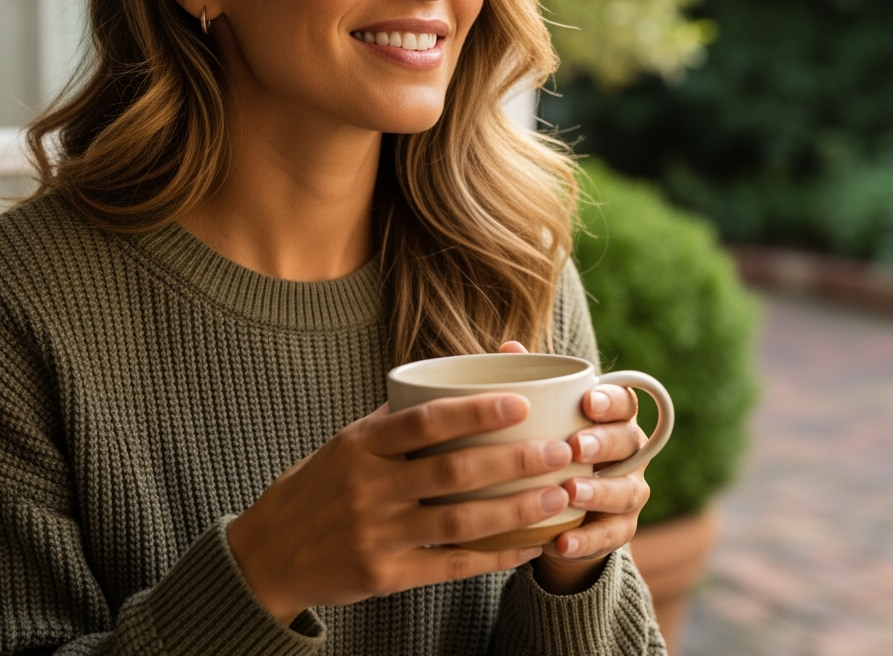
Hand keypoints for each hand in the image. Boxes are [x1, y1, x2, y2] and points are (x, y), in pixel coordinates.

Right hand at [226, 393, 574, 624]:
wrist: (268, 553)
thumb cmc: (320, 485)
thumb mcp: (348, 442)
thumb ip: (398, 417)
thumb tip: (457, 380)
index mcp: (362, 444)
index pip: (426, 420)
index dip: (476, 410)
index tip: (522, 402)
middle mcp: (369, 487)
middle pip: (454, 471)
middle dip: (515, 461)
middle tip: (561, 451)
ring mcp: (377, 534)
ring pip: (460, 520)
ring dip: (516, 509)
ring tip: (558, 496)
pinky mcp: (385, 576)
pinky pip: (450, 566)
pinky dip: (493, 557)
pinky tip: (527, 546)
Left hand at [498, 342, 650, 595]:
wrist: (562, 506)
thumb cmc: (552, 442)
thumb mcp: (544, 414)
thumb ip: (533, 382)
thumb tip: (508, 346)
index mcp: (613, 416)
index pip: (625, 401)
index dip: (610, 400)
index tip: (587, 401)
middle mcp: (629, 451)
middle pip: (628, 442)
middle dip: (603, 443)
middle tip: (575, 446)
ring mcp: (629, 490)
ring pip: (627, 490)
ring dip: (600, 491)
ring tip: (571, 492)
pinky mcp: (621, 528)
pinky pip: (612, 535)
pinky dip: (587, 541)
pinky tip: (560, 543)